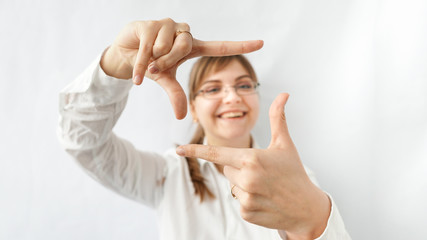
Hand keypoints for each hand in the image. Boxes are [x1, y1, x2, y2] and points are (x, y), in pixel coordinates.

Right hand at [101, 18, 263, 118]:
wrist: (125, 57)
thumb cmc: (150, 66)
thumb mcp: (165, 81)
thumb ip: (175, 94)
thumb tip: (180, 116)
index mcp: (192, 47)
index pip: (220, 46)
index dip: (241, 45)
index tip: (261, 43)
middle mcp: (183, 33)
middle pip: (185, 45)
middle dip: (168, 60)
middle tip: (156, 67)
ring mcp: (167, 25)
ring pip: (168, 44)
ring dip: (154, 58)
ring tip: (147, 60)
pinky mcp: (149, 23)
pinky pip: (150, 45)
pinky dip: (142, 63)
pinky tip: (136, 71)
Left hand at [176, 93, 330, 238]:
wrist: (306, 207)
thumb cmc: (294, 172)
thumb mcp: (285, 144)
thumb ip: (278, 118)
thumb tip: (283, 94)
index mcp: (251, 159)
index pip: (216, 153)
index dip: (195, 150)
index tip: (178, 150)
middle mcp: (246, 179)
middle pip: (227, 168)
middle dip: (240, 168)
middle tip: (263, 173)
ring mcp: (246, 197)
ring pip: (232, 184)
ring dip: (244, 184)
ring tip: (265, 187)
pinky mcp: (246, 212)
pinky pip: (238, 200)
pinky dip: (249, 199)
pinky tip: (265, 199)